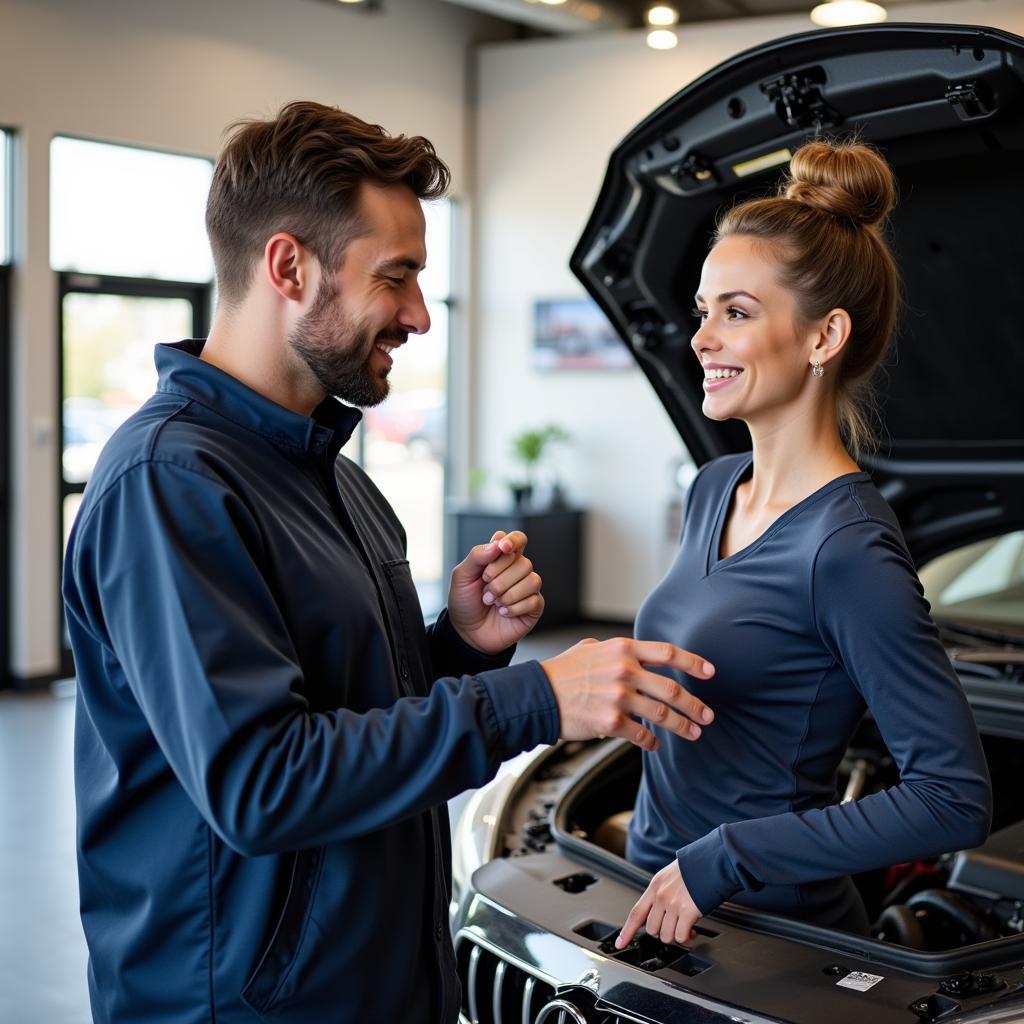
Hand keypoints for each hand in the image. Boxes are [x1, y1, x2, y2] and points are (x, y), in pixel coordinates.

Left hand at [447, 530, 543, 653]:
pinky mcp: (534, 607)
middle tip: (485, 591)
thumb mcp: (461, 576)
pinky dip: (514, 608)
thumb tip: (498, 543)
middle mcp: (517, 570)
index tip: (503, 548)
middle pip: (523, 562)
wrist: (467, 632)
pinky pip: (533, 600)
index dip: (514, 540)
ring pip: (532, 580)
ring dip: (507, 594)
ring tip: (493, 602)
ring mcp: (527, 589)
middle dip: (500, 579)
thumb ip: (477, 556)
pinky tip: (503, 612)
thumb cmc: (465, 602)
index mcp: (501, 558)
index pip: (518, 539)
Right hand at [539, 638, 714, 750]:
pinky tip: (655, 745)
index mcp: (623, 649)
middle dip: (695, 705)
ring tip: (692, 733)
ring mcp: (619, 697)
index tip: (710, 672)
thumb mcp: (589, 648)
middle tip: (707, 716)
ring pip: (662, 714)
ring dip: (681, 726)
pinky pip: (641, 735)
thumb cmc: (562, 672)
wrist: (538, 694)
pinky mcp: (610, 721)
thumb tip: (632, 654)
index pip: (668, 653)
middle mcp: (624, 670)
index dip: (694, 662)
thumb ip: (614, 650)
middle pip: (672, 689)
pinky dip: (652, 742)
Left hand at [617, 860, 700, 948]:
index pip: (636, 913)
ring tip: (686, 927)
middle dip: (663, 932)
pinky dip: (687, 937)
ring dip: (677, 936)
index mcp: (655, 887)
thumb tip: (657, 914)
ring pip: (666, 936)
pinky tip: (693, 930)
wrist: (712, 863)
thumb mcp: (669, 877)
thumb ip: (660, 894)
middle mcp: (661, 896)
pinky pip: (681, 936)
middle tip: (675, 926)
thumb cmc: (694, 870)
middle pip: (652, 930)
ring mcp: (673, 904)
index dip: (627, 931)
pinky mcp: (687, 912)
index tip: (620, 943)